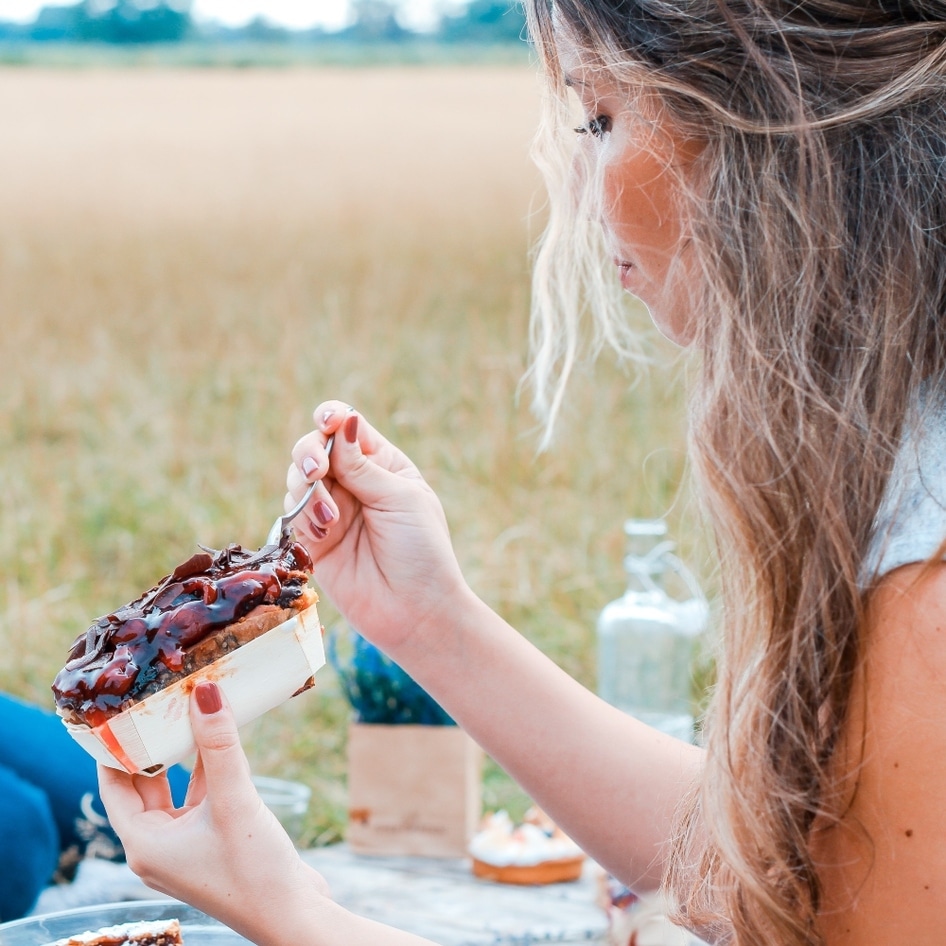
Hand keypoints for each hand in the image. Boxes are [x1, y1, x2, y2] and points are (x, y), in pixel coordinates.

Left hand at [98, 683, 328, 945]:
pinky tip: (222, 741)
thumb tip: (205, 691)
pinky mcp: (213, 842)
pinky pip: (201, 798)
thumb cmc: (253, 871)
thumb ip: (219, 745)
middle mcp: (157, 846)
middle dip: (152, 743)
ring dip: (183, 754)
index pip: (113, 784)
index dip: (114, 745)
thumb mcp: (234, 800)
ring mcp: (186, 845)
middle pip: (143, 783)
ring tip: (188, 711)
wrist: (292, 915)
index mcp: (143, 843)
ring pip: (175, 788)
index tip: (120, 707)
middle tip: (157, 701)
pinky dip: (208, 770)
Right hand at [287, 401, 472, 654]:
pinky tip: (323, 532)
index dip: (331, 418)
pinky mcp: (314, 539)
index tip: (328, 423)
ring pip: (297, 478)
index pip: (347, 427)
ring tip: (330, 518)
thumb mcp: (399, 498)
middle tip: (318, 471)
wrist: (415, 611)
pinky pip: (292, 512)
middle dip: (309, 453)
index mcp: (382, 464)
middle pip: (313, 447)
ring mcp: (332, 509)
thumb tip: (343, 422)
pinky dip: (302, 516)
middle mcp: (354, 482)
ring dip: (307, 489)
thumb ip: (362, 465)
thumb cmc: (421, 551)